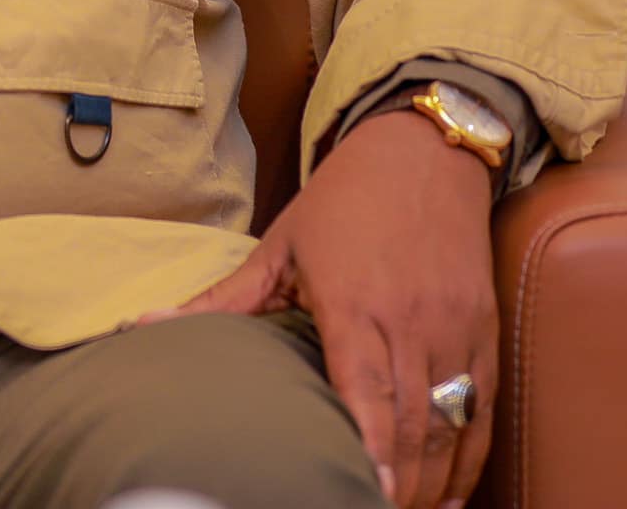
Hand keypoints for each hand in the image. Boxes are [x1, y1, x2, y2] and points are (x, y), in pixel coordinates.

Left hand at [137, 108, 497, 508]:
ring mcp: (455, 331)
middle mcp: (412, 324)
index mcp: (357, 304)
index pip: (369, 389)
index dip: (372, 448)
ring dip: (432, 482)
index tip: (367, 491)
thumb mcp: (279, 246)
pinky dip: (470, 460)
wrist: (423, 152)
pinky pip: (483, 412)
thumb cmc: (344, 200)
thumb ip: (222, 302)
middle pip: (414, 424)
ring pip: (452, 426)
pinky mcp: (483, 334)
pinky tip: (449, 494)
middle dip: (398, 484)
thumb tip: (143, 325)